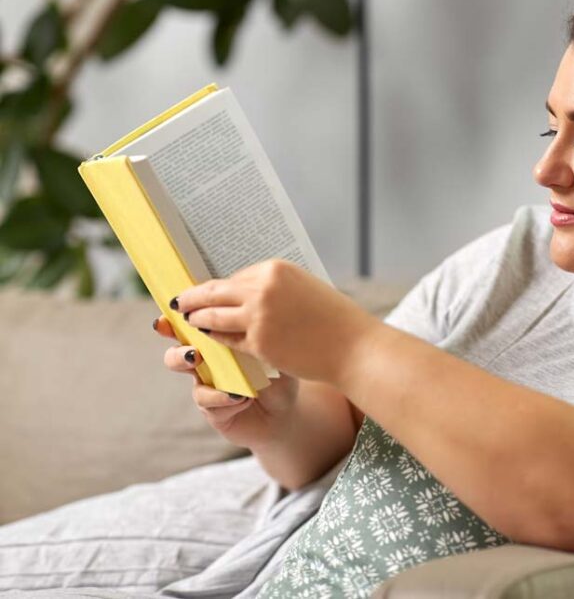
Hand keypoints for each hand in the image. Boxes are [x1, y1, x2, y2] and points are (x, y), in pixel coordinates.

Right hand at [154, 315, 300, 448]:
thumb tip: (246, 322)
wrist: (285, 410)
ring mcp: (210, 391)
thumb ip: (255, 337)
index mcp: (216, 345)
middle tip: (194, 355)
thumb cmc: (277, 374)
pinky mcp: (215, 413)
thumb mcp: (271, 351)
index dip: (172, 324)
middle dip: (179, 355)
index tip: (165, 320)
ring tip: (231, 388)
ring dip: (209, 385)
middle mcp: (208, 367)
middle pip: (177, 358)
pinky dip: (226, 401)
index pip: (190, 331)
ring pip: (195, 388)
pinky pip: (212, 407)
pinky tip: (243, 398)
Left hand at [171, 259, 379, 386]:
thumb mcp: (304, 290)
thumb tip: (243, 295)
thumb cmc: (334, 320)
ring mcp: (258, 316)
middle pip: (215, 291)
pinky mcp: (258, 342)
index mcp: (275, 269)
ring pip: (214, 316)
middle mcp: (263, 288)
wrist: (353, 347)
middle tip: (178, 302)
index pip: (236, 276)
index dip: (219, 287)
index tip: (204, 291)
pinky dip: (215, 339)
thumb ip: (273, 289)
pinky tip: (208, 340)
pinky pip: (227, 340)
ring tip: (187, 321)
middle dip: (193, 298)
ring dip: (197, 319)